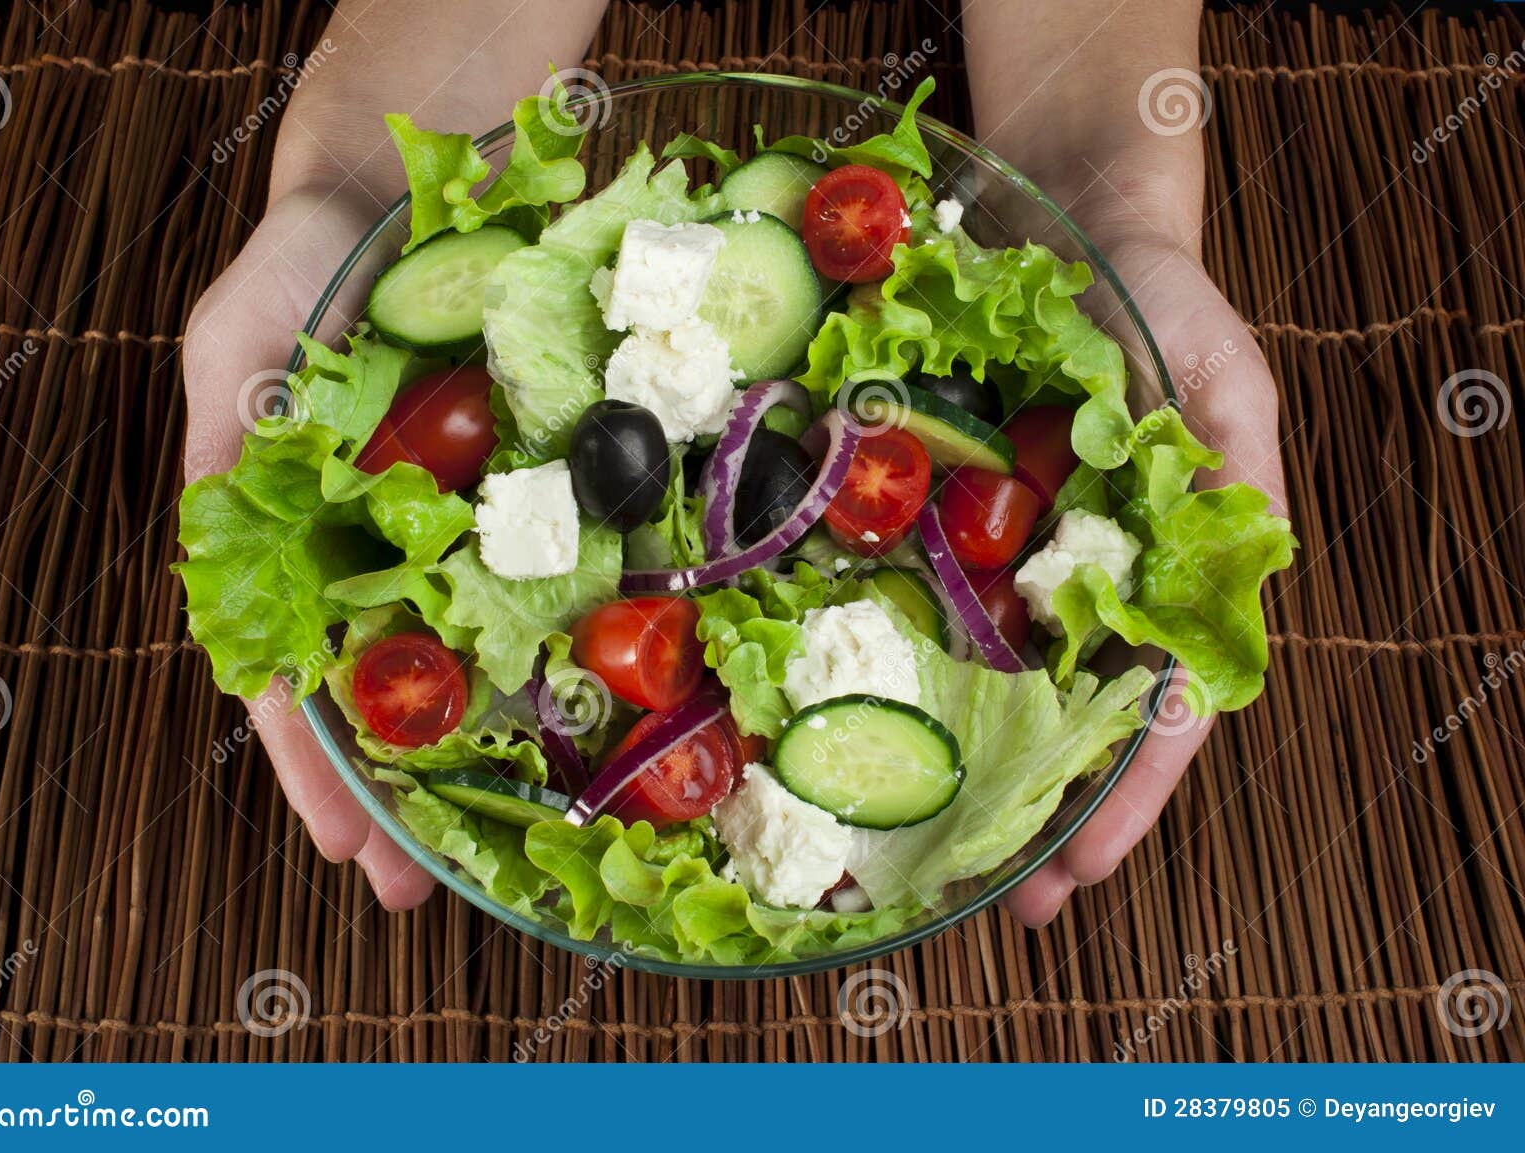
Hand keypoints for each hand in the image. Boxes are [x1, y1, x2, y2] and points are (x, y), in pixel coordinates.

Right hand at [180, 0, 606, 908]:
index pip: (292, 679)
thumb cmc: (306, 268)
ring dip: (479, 750)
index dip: (316, 767)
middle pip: (382, 695)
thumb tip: (220, 548)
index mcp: (294, 542)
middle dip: (398, 794)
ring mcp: (458, 530)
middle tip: (421, 891)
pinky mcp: (531, 492)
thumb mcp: (235, 345)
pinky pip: (550, 577)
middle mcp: (376, 553)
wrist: (415, 183)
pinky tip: (583, 710)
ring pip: (464, 658)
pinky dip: (557, 648)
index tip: (349, 846)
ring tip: (501, 842)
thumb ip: (222, 447)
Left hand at [964, 0, 1286, 923]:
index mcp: (1166, 577)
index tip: (1080, 871)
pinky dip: (895, 663)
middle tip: (993, 903)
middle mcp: (1085, 585)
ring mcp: (1010, 559)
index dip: (1127, 798)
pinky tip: (855, 718)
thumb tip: (1243, 568)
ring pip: (992, 684)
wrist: (1066, 222)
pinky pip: (916, 599)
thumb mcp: (1224, 381)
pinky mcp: (944, 520)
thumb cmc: (1160, 301)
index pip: (1159, 712)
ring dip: (963, 770)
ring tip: (922, 855)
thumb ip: (1241, 478)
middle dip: (1039, 820)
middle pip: (1069, 725)